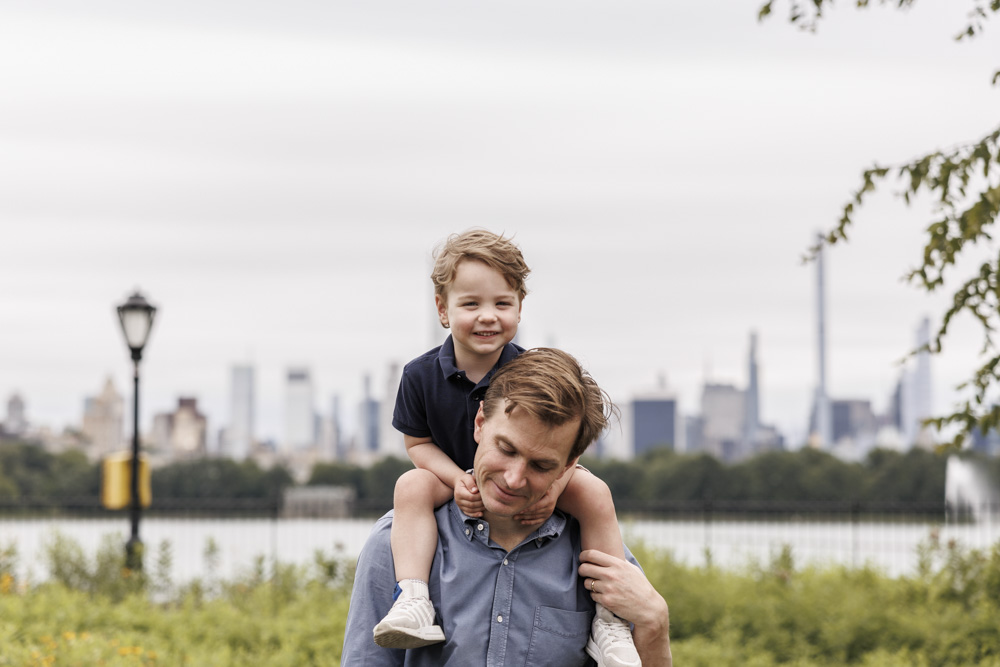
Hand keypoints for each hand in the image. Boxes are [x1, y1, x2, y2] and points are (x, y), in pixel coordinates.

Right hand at [454, 473, 482, 517]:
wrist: (460, 483)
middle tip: (488, 499)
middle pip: (472, 504)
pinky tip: (481, 513)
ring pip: (471, 510)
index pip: (471, 497)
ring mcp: (460, 505)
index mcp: (459, 492)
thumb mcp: (467, 477)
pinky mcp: (462, 509)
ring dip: (480, 508)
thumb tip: (475, 490)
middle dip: (481, 502)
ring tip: (486, 504)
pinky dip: (475, 514)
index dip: (479, 496)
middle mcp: (458, 500)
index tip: (485, 493)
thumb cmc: (466, 479)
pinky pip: (468, 514)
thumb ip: (471, 483)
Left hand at [513, 484, 557, 526]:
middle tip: (514, 514)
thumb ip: (538, 488)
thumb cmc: (546, 487)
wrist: (554, 492)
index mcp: (549, 500)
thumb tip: (530, 487)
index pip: (537, 506)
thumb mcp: (545, 486)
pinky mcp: (546, 517)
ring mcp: (548, 513)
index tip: (520, 509)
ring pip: (534, 517)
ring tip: (515, 517)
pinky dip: (529, 522)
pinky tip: (522, 522)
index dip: (528, 508)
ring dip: (524, 518)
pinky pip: (537, 521)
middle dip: (524, 514)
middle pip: (534, 512)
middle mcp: (549, 508)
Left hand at [579, 549, 671, 665]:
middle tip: (585, 572)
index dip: (583, 556)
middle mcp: (611, 575)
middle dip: (582, 570)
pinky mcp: (606, 601)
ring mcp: (608, 588)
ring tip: (598, 586)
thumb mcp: (632, 569)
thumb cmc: (641, 587)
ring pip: (587, 583)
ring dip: (590, 584)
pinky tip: (604, 595)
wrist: (648, 608)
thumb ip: (619, 561)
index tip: (582, 559)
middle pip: (584, 568)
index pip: (592, 555)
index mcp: (617, 564)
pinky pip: (592, 595)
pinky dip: (595, 595)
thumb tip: (607, 553)